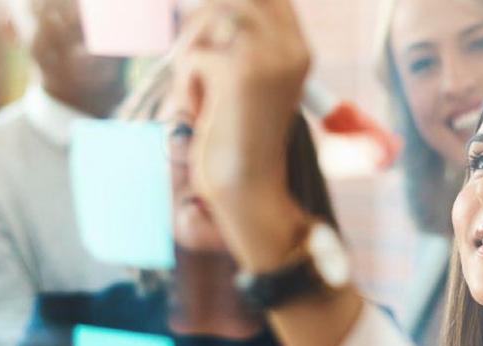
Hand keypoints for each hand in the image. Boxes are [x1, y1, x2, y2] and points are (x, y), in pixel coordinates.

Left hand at [171, 0, 312, 271]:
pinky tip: (201, 113)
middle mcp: (288, 47)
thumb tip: (204, 9)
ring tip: (200, 94)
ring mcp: (267, 57)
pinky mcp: (239, 72)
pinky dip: (186, 85)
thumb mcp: (247, 84)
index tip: (208, 33)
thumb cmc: (239, 141)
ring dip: (191, 55)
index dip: (229, 5)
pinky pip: (194, 55)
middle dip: (202, 24)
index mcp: (296, 49)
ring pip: (208, 18)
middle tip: (195, 63)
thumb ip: (237, 45)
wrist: (248, 190)